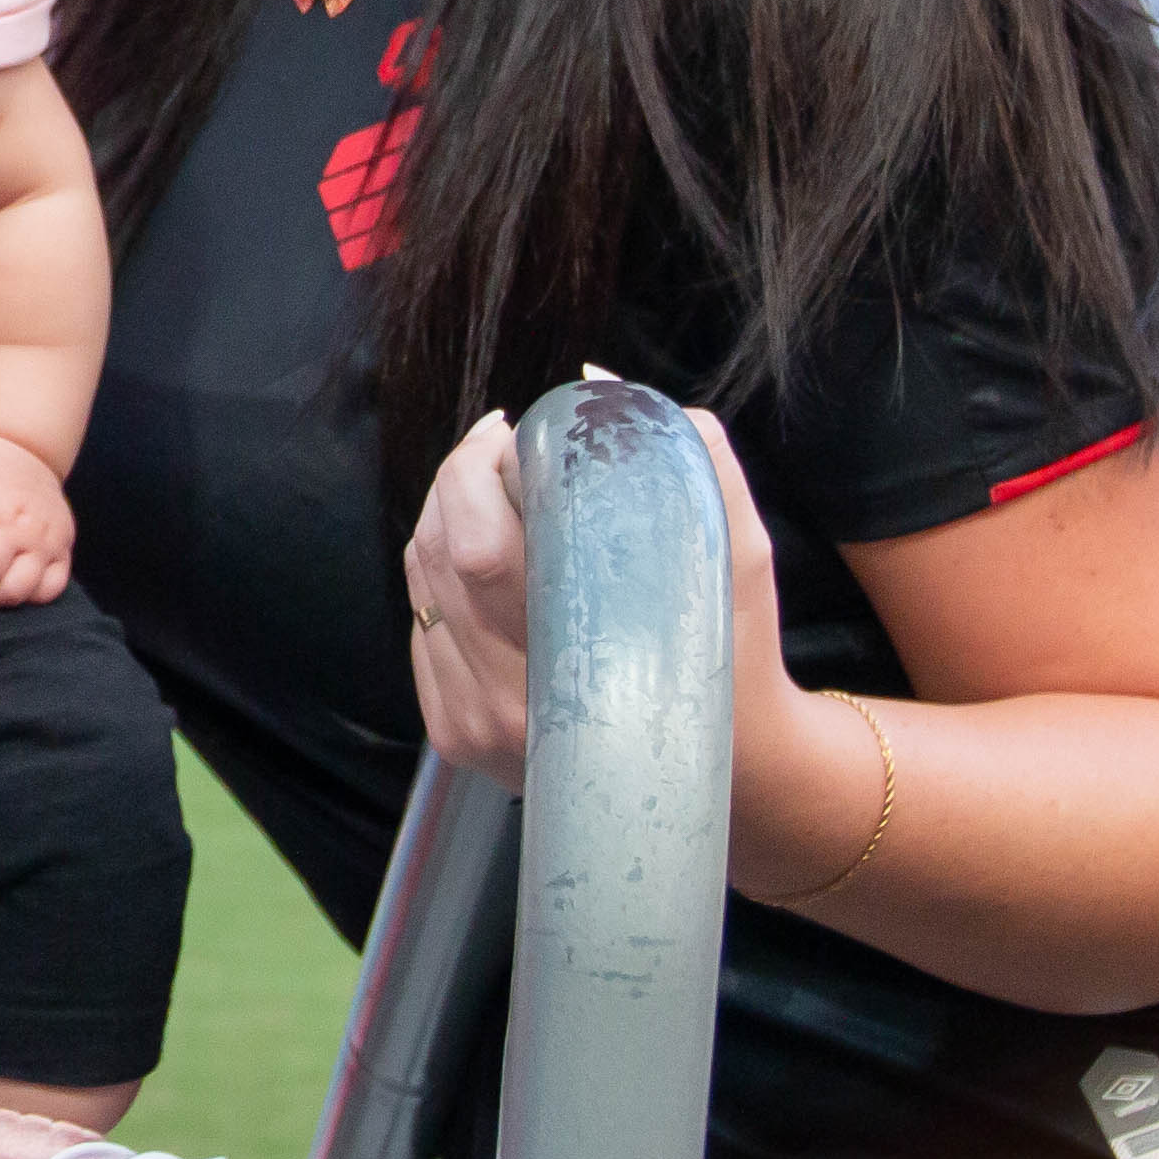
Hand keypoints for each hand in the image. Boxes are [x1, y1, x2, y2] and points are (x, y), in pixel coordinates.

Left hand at [402, 402, 785, 819]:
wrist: (733, 776)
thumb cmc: (737, 656)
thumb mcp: (738, 557)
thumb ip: (691, 462)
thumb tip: (599, 382)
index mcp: (575, 667)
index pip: (478, 548)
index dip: (477, 467)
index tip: (512, 430)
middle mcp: (510, 708)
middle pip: (437, 557)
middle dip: (458, 476)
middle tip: (499, 442)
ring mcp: (474, 728)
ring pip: (420, 588)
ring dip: (442, 517)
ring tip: (488, 483)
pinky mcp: (454, 736)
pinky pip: (419, 627)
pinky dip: (438, 574)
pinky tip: (479, 550)